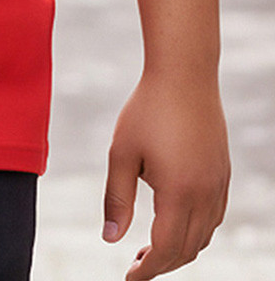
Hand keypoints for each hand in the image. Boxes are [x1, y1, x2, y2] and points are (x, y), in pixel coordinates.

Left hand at [102, 72, 229, 278]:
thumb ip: (116, 199)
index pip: (166, 249)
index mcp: (179, 193)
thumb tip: (110, 239)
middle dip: (163, 263)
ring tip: (152, 247)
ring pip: (205, 236)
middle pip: (188, 249)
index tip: (130, 279)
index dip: (148, 270)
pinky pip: (215, 216)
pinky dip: (197, 230)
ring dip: (181, 248)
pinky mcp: (223, 172)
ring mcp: (219, 184)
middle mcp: (205, 194)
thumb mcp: (121, 153)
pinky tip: (174, 221)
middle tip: (136, 265)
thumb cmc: (147, 109)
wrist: (184, 74)